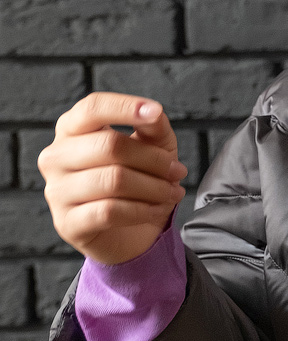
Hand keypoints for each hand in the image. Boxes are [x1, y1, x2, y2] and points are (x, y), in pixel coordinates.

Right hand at [39, 92, 186, 265]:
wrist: (131, 233)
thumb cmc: (137, 180)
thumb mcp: (153, 147)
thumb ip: (152, 125)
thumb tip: (154, 112)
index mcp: (71, 129)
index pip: (91, 109)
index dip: (124, 108)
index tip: (155, 111)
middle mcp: (56, 157)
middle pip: (109, 146)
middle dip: (155, 160)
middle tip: (178, 171)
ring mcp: (57, 191)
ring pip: (114, 180)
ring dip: (155, 187)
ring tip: (172, 192)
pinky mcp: (67, 223)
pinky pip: (110, 211)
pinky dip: (143, 210)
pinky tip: (157, 210)